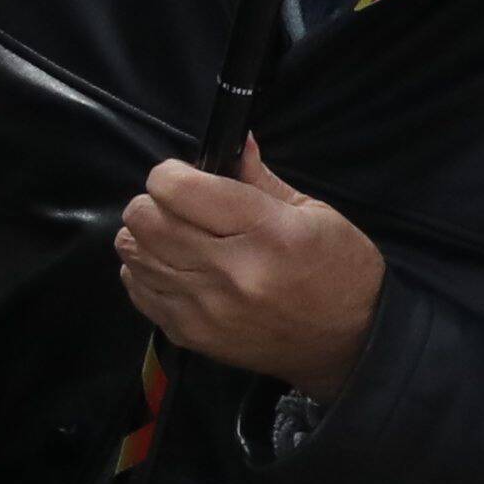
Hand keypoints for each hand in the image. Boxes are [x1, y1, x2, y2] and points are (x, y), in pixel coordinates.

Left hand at [119, 142, 384, 395]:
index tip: (185, 176)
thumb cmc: (339, 270)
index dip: (171, 173)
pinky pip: (137, 290)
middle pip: (144, 219)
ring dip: (145, 236)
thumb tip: (232, 139)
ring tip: (175, 236)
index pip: (178, 189)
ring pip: (133, 253)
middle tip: (177, 206)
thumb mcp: (314, 212)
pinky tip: (173, 267)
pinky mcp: (191, 334)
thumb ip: (259, 178)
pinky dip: (144, 271)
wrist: (351, 343)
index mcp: (265, 233)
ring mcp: (206, 308)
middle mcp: (230, 272)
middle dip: (153, 201)